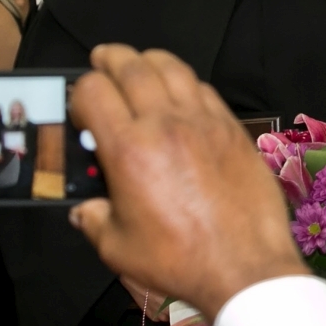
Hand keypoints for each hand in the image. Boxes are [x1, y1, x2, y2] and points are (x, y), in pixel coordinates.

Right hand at [69, 45, 307, 321]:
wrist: (244, 267)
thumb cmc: (182, 261)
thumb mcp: (118, 248)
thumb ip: (94, 221)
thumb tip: (84, 210)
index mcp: (128, 150)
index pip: (93, 90)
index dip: (81, 91)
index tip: (82, 106)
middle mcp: (164, 125)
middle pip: (131, 66)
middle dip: (110, 58)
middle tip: (102, 59)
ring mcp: (202, 122)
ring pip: (172, 67)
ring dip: (149, 59)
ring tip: (139, 64)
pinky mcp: (231, 129)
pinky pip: (204, 88)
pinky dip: (185, 81)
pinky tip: (180, 91)